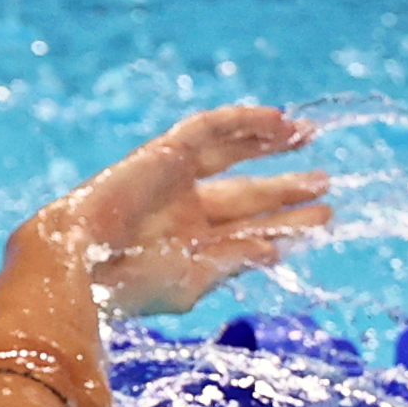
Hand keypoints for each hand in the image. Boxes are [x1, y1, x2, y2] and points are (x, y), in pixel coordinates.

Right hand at [43, 105, 331, 316]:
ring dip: (269, 144)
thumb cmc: (130, 285)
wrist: (80, 263)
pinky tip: (278, 121)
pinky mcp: (164, 152)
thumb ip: (236, 259)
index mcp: (190, 245)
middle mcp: (185, 210)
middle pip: (247, 194)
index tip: (325, 219)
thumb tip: (278, 248)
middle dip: (286, 188)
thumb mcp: (194, 280)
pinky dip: (243, 121)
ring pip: (232, 154)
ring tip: (309, 135)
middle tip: (326, 183)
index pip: (249, 229)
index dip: (287, 222)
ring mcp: (174, 178)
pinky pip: (210, 128)